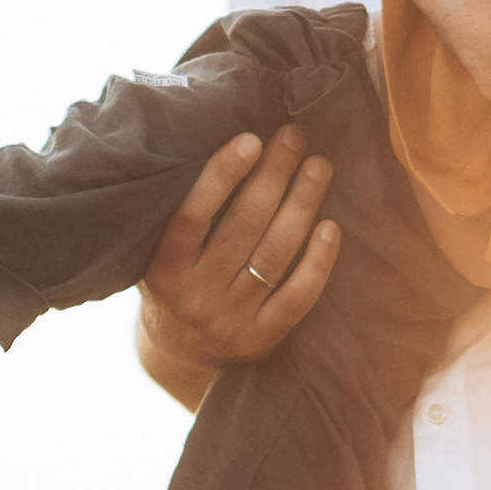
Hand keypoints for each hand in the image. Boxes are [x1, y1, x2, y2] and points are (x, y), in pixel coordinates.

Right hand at [134, 123, 339, 406]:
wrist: (178, 352)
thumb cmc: (175, 279)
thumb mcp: (159, 250)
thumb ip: (180, 210)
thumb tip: (229, 141)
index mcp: (163, 270)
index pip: (192, 216)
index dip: (222, 176)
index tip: (251, 139)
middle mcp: (195, 297)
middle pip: (243, 227)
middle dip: (273, 176)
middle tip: (294, 137)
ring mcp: (230, 320)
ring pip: (274, 255)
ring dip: (301, 205)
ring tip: (319, 166)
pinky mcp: (261, 339)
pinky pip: (297, 297)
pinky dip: (317, 262)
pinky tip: (331, 227)